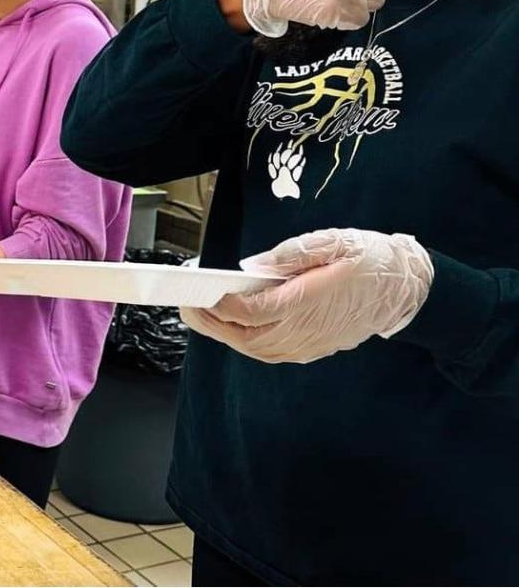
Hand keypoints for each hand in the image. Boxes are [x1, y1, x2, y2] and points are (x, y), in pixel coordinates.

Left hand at [180, 228, 432, 362]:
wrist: (408, 290)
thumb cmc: (370, 260)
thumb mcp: (333, 242)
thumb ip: (289, 254)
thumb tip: (251, 266)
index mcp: (308, 303)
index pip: (252, 311)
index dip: (221, 303)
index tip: (198, 289)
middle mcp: (305, 332)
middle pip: (246, 337)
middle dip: (211, 323)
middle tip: (185, 306)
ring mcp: (308, 346)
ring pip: (255, 349)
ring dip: (224, 334)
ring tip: (200, 314)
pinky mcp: (311, 349)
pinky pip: (269, 352)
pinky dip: (244, 341)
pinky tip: (230, 325)